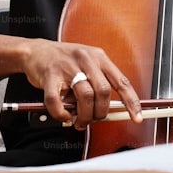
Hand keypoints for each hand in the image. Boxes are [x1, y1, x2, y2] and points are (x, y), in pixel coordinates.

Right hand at [23, 40, 141, 130]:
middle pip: (103, 91)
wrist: (35, 51)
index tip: (137, 117)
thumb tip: (109, 110)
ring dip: (84, 115)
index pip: (121, 81)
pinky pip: (57, 101)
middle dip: (101, 112)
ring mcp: (67, 66)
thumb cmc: (63, 60)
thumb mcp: (87, 63)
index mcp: (99, 57)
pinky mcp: (49, 75)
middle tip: (93, 119)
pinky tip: (63, 116)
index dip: (131, 101)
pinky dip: (61, 114)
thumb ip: (98, 83)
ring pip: (84, 96)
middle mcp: (86, 59)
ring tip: (79, 121)